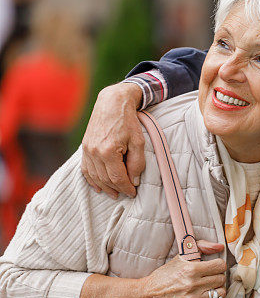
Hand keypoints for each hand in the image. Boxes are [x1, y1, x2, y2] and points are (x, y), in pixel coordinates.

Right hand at [81, 82, 144, 197]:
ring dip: (104, 187)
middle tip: (126, 194)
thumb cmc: (128, 121)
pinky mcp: (85, 147)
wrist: (112, 103)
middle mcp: (94, 152)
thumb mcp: (138, 142)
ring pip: (94, 176)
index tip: (133, 193)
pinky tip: (98, 186)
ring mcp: (87, 150)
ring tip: (114, 193)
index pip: (117, 178)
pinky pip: (85, 169)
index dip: (126, 188)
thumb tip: (134, 180)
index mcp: (108, 152)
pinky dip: (91, 179)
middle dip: (116, 189)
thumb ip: (137, 162)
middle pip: (105, 179)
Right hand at [141, 241, 226, 297]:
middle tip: (210, 277)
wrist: (147, 297)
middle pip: (221, 279)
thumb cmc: (163, 276)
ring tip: (211, 288)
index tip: (214, 267)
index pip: (220, 266)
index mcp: (191, 269)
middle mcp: (193, 284)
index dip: (219, 265)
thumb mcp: (180, 257)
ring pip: (220, 294)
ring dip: (217, 290)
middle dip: (218, 276)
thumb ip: (201, 247)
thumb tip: (220, 246)